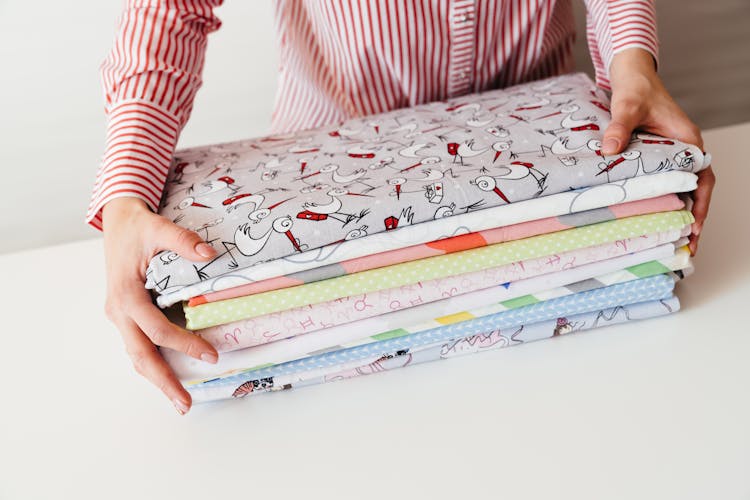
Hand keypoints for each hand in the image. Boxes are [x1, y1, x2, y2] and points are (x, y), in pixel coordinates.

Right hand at [102, 197, 218, 414]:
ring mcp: (119, 315)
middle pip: (140, 355)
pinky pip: (138, 343)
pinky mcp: (124, 315)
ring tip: (179, 400)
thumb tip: (209, 254)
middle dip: (164, 382)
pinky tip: (169, 374)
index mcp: (126, 295)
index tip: (211, 355)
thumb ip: (182, 241)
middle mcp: (119, 311)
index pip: (157, 330)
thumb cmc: (138, 226)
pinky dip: (153, 361)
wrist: (117, 220)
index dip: (185, 344)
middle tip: (186, 405)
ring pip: (136, 354)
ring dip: (157, 378)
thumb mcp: (158, 228)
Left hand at [603, 48, 714, 253]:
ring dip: (676, 214)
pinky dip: (660, 200)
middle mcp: (684, 150)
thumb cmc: (637, 90)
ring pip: (679, 189)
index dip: (700, 205)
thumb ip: (619, 127)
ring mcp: (671, 155)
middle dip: (691, 219)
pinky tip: (650, 218)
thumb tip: (609, 149)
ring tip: (669, 241)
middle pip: (694, 191)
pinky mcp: (657, 157)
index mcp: (687, 141)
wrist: (632, 77)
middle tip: (684, 248)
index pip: (702, 179)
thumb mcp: (627, 107)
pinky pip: (662, 182)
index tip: (695, 227)